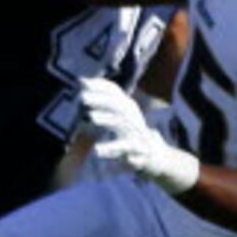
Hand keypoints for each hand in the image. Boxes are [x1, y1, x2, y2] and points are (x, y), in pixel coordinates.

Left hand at [78, 77, 200, 193]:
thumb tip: (82, 80)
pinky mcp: (137, 153)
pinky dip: (112, 149)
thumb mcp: (119, 114)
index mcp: (128, 109)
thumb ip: (102, 99)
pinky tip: (96, 151)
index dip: (101, 86)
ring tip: (91, 117)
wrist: (154, 155)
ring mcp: (137, 135)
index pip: (116, 93)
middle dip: (102, 100)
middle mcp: (133, 119)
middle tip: (82, 97)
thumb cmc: (131, 132)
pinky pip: (124, 150)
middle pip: (119, 106)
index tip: (83, 82)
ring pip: (122, 125)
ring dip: (107, 119)